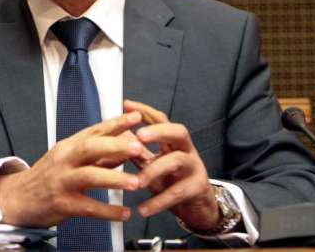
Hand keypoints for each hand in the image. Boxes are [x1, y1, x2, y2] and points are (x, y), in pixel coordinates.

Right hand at [0, 111, 143, 226]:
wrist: (19, 198)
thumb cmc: (49, 176)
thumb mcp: (71, 159)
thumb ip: (98, 154)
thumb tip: (125, 147)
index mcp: (69, 146)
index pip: (95, 130)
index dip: (116, 123)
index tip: (136, 117)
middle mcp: (65, 160)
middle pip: (90, 148)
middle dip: (115, 146)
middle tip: (138, 148)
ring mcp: (62, 181)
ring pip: (89, 176)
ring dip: (114, 179)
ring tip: (135, 183)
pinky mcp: (62, 204)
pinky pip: (87, 207)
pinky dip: (107, 211)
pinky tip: (123, 214)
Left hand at [124, 100, 220, 230]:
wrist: (199, 208)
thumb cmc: (174, 182)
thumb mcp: (155, 165)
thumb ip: (138, 153)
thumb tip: (115, 138)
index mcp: (174, 142)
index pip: (162, 120)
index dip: (145, 111)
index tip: (127, 105)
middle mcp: (187, 150)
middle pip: (178, 132)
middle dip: (159, 131)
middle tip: (139, 136)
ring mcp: (194, 168)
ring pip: (177, 161)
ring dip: (154, 170)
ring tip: (136, 183)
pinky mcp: (197, 188)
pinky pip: (177, 192)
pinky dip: (158, 201)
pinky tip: (143, 209)